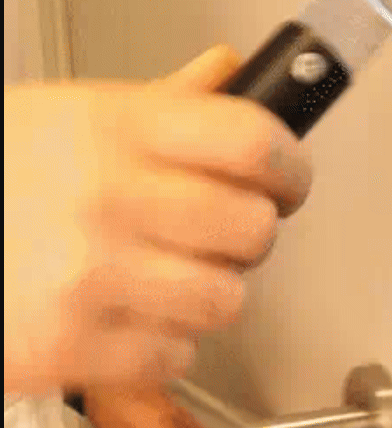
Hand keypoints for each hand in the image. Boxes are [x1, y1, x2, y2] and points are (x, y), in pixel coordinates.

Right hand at [4, 46, 310, 395]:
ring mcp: (91, 275)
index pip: (253, 140)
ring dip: (203, 297)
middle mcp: (105, 195)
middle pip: (255, 228)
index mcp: (109, 126)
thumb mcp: (66, 122)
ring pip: (226, 301)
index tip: (288, 182)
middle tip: (214, 236)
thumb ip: (161, 106)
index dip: (289, 167)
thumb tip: (230, 71)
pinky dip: (161, 346)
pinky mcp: (78, 347)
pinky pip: (179, 355)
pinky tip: (122, 318)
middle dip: (246, 238)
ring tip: (158, 280)